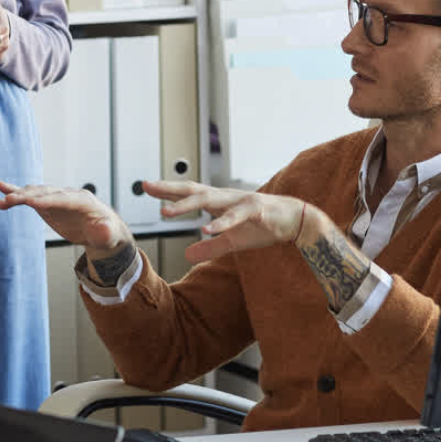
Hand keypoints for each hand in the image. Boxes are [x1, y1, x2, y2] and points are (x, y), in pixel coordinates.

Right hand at [0, 180, 132, 251]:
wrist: (101, 230)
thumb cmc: (106, 233)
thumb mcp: (109, 235)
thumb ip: (105, 231)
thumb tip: (103, 227)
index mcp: (83, 201)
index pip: (64, 199)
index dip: (49, 200)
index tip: (32, 203)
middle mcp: (68, 195)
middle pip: (46, 193)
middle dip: (28, 196)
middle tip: (10, 200)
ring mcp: (56, 198)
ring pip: (35, 193)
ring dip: (18, 195)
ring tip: (1, 198)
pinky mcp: (47, 203)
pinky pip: (30, 197)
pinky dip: (16, 193)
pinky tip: (2, 189)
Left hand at [142, 178, 318, 263]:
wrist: (295, 221)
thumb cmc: (262, 226)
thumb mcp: (232, 242)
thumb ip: (210, 247)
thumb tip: (188, 255)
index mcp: (218, 202)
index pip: (188, 193)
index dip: (167, 191)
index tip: (146, 187)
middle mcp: (225, 197)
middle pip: (192, 191)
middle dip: (169, 189)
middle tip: (146, 186)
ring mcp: (239, 201)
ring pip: (209, 201)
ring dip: (187, 206)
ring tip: (166, 213)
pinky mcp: (255, 210)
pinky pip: (234, 217)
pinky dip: (219, 224)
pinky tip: (204, 229)